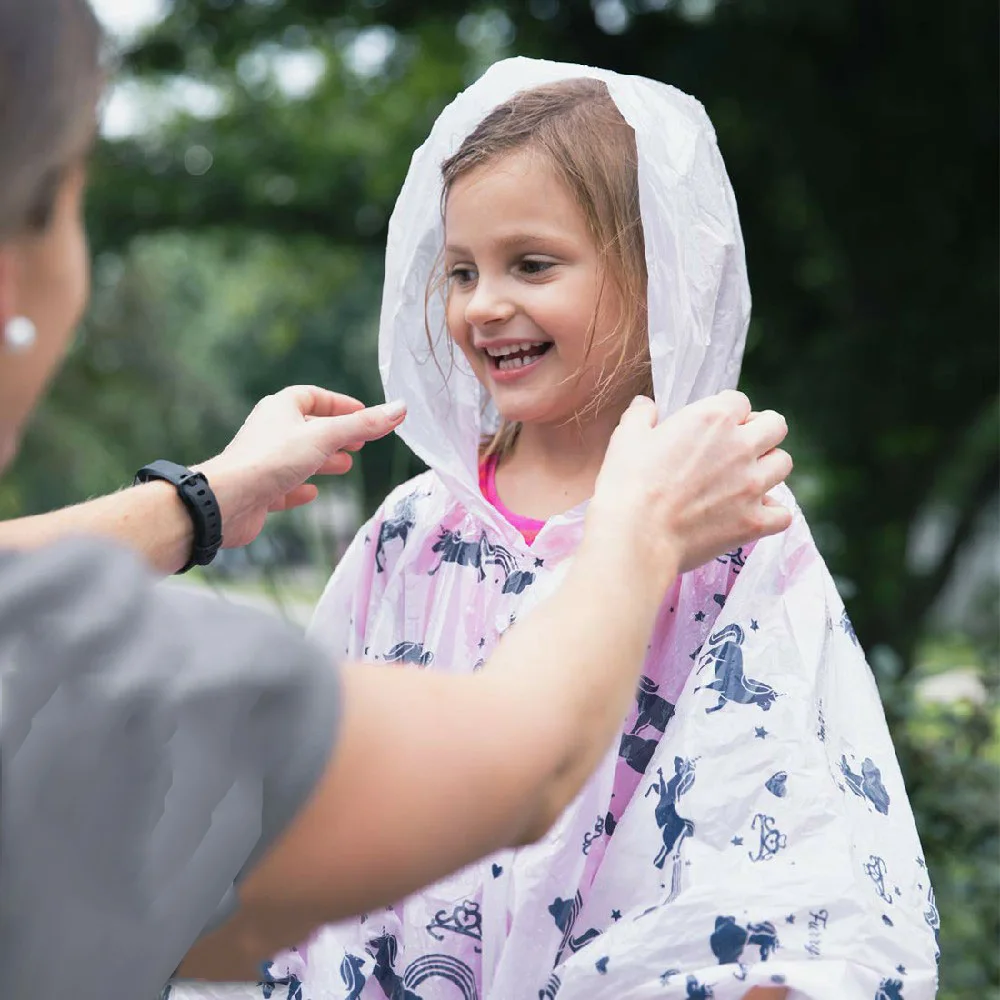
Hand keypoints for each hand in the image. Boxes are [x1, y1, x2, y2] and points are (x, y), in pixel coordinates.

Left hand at [196, 386, 405, 549]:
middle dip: (335, 434)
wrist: (229, 500)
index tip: (363, 414)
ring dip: (323, 460)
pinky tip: (313, 492)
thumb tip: (401, 408)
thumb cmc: (273, 460)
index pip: (314, 397)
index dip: (340, 404)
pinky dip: (302, 486)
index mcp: (280, 409)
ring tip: (346, 465)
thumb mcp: (325, 437)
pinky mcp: (260, 490)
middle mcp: (270, 431)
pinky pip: (284, 484)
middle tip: (361, 442)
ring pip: (299, 456)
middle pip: (308, 427)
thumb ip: (364, 425)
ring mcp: (264, 462)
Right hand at [588, 391, 791, 585]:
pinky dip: (770, 513)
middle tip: (738, 447)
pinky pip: (782, 514)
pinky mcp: (753, 522)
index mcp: (712, 419)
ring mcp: (752, 486)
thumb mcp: (626, 439)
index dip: (726, 411)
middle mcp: (740, 447)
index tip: (713, 426)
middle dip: (760, 431)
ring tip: (746, 478)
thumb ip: (640, 415)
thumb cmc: (628, 485)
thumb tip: (645, 405)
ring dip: (768, 467)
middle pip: (775, 426)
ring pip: (783, 464)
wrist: (636, 536)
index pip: (739, 401)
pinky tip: (751, 513)